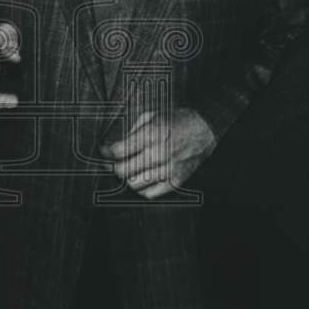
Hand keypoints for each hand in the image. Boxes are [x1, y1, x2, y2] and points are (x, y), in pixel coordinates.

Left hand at [100, 108, 217, 198]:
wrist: (204, 129)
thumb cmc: (178, 120)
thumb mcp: (152, 115)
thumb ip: (133, 129)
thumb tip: (115, 143)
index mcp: (150, 134)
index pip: (118, 150)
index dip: (106, 151)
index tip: (103, 150)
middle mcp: (158, 153)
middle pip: (123, 170)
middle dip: (111, 167)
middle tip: (109, 163)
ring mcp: (167, 169)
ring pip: (134, 184)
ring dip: (126, 178)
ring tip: (126, 171)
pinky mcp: (175, 181)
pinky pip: (151, 193)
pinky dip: (141, 189)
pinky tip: (141, 179)